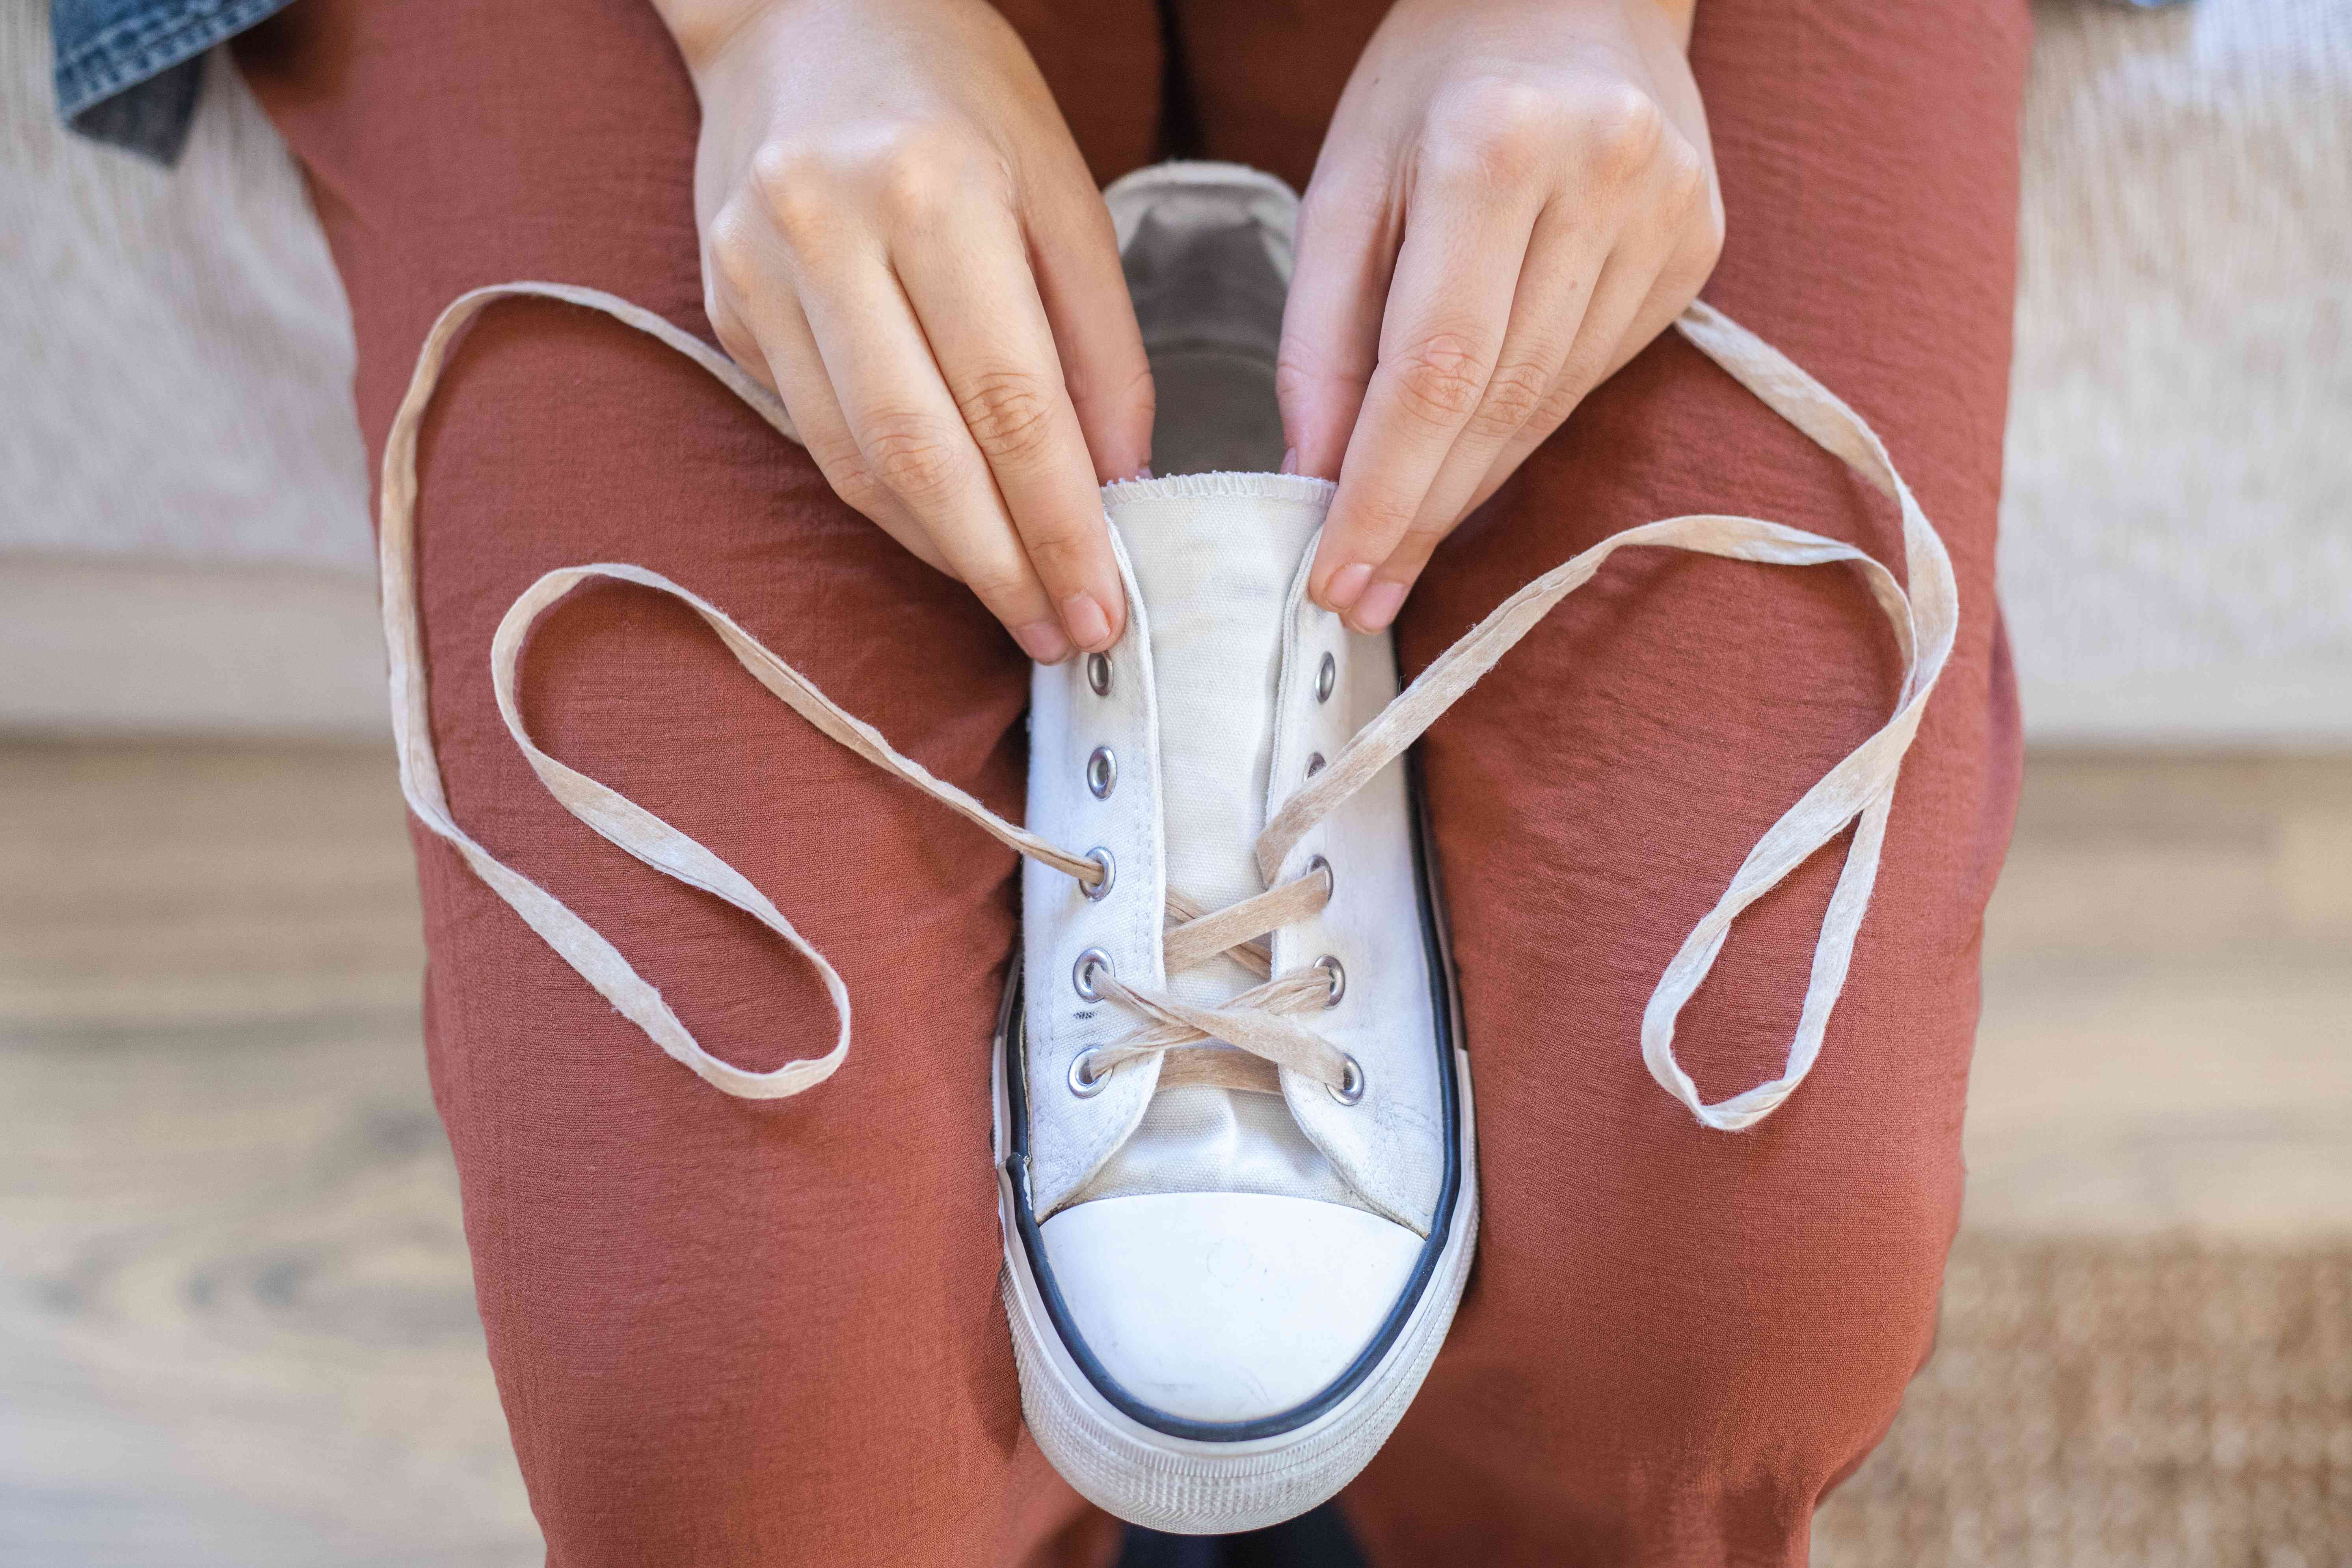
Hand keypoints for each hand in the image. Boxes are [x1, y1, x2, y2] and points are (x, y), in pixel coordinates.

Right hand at [655, 0, 1151, 661]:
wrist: (796, 6)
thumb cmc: (955, 88)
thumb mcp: (1059, 182)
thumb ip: (1096, 337)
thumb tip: (1121, 480)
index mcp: (929, 186)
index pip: (1010, 402)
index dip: (1060, 523)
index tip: (1104, 608)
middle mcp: (825, 229)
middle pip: (921, 455)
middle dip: (1002, 567)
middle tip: (1064, 634)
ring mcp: (756, 271)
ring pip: (856, 465)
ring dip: (944, 553)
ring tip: (1017, 600)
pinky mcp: (724, 303)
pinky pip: (816, 437)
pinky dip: (889, 503)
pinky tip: (948, 535)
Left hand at [1281, 0, 1722, 631]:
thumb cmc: (1438, 80)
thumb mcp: (1347, 181)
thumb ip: (1323, 334)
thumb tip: (1315, 477)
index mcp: (1498, 148)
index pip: (1435, 369)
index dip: (1385, 491)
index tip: (1336, 578)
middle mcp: (1602, 181)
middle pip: (1500, 400)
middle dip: (1422, 513)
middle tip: (1361, 596)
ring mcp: (1667, 217)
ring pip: (1552, 404)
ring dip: (1471, 489)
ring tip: (1402, 552)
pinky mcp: (1698, 246)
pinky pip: (1592, 375)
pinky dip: (1524, 431)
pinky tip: (1473, 465)